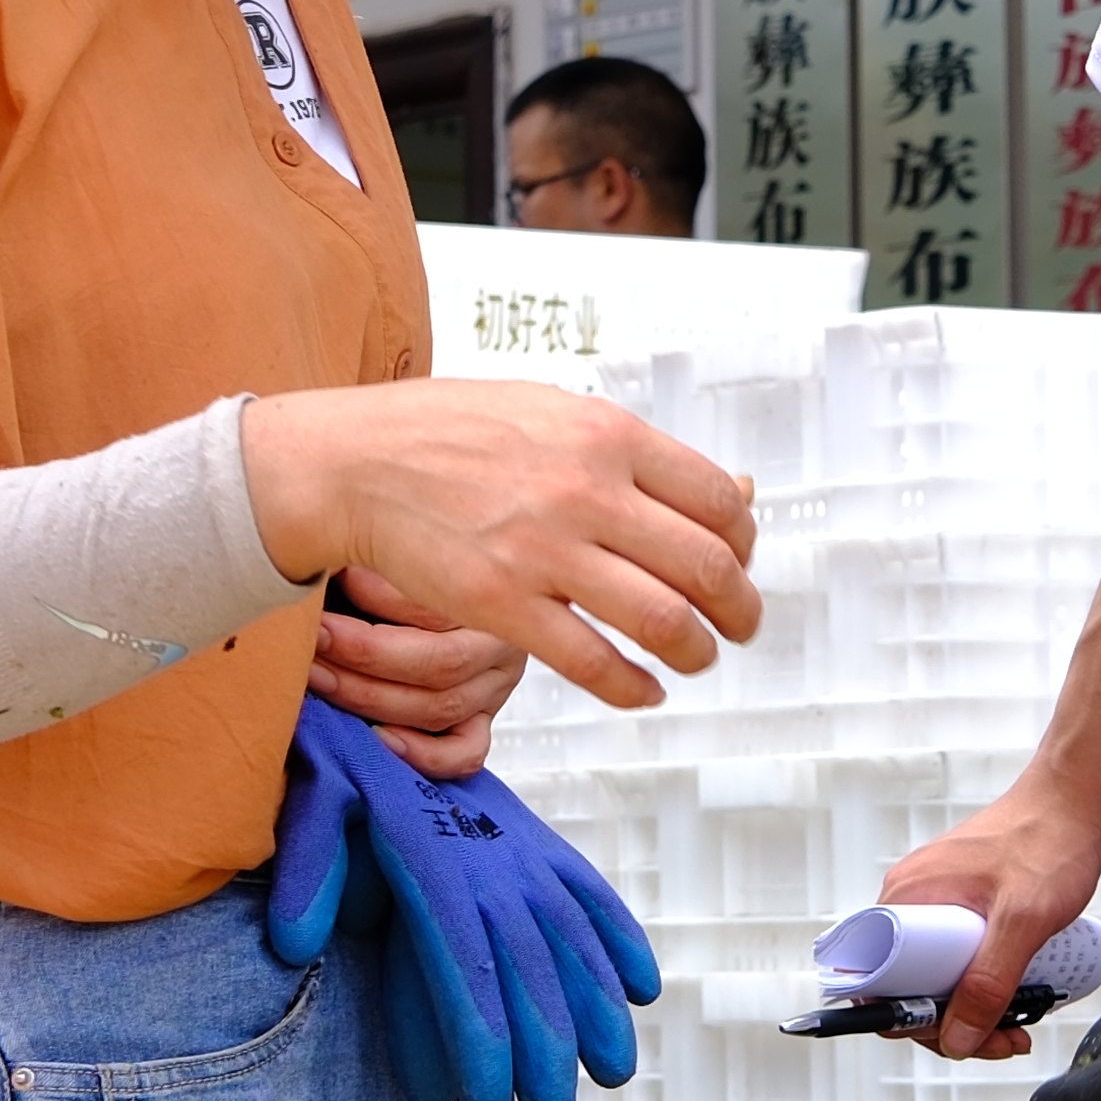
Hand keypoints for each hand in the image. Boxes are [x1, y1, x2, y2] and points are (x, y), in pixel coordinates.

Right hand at [243, 382, 760, 713]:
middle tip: (740, 625)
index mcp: (607, 435)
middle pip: (707, 567)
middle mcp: (586, 491)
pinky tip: (642, 689)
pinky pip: (593, 662)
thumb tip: (728, 491)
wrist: (355, 461)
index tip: (740, 562)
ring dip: (698, 651)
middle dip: (740, 609)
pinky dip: (633, 687)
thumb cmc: (451, 431)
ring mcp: (544, 552)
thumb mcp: (553, 411)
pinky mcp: (501, 605)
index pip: (718, 500)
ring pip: (664, 621)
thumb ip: (635, 453)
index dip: (745, 543)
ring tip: (697, 657)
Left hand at [260, 696, 655, 1100]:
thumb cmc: (336, 761)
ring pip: (572, 936)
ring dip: (598, 1007)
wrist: (382, 690)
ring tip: (615, 1074)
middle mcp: (492, 861)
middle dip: (547, 1048)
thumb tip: (292, 943)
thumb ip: (308, 868)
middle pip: (529, 966)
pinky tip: (644, 988)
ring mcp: (523, 850)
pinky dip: (620, 937)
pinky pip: (589, 892)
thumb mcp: (311, 800)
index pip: (466, 965)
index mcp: (435, 863)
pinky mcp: (538, 841)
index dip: (482, 1036)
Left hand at [307, 565, 527, 783]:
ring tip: (320, 678)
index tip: (321, 588)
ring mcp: (494, 686)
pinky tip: (378, 737)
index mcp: (489, 589)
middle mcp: (500, 642)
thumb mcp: (402, 542)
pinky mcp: (482, 721)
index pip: (435, 602)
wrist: (453, 583)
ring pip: (442, 707)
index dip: (371, 597)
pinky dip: (421, 753)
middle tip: (313, 641)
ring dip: (370, 697)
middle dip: (364, 655)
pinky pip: (464, 752)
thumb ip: (378, 550)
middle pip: (439, 662)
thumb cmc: (411, 558)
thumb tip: (328, 561)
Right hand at [878, 784, 1100, 1063]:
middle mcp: (912, 899)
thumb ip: (990, 982)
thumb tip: (957, 1039)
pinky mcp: (961, 902)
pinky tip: (1017, 992)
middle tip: (1005, 1038)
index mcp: (907, 898)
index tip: (958, 1038)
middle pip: (910, 985)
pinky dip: (983, 981)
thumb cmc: (1050, 842)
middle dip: (954, 1023)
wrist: (1076, 799)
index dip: (912, 1021)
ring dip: (974, 1008)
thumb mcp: (1023, 921)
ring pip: (938, 974)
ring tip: (1020, 1022)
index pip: (878, 983)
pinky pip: (957, 954)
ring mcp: (937, 899)